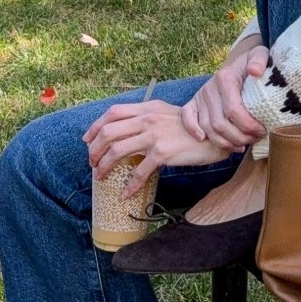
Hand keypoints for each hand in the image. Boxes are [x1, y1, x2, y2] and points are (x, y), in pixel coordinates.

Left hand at [83, 99, 231, 187]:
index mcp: (147, 108)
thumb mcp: (166, 114)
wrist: (213, 136)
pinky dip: (129, 185)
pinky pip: (138, 172)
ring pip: (117, 151)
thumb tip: (126, 131)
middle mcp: (148, 119)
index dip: (95, 126)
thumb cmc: (191, 128)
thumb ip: (147, 118)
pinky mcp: (162, 153)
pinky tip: (126, 193)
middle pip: (109, 132)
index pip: (113, 112)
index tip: (87, 140)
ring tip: (101, 176)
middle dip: (95, 149)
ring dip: (104, 166)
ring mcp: (154, 135)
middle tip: (92, 162)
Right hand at [181, 44, 270, 152]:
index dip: (248, 126)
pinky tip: (204, 140)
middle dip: (239, 137)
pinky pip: (187, 118)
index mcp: (225, 78)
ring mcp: (200, 96)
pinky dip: (193, 130)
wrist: (238, 63)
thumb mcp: (260, 55)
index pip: (234, 110)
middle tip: (254, 139)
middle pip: (220, 123)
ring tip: (242, 144)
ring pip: (207, 128)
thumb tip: (254, 71)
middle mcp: (209, 88)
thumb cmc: (251, 63)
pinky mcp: (194, 102)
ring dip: (225, 141)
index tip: (262, 130)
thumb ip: (259, 61)